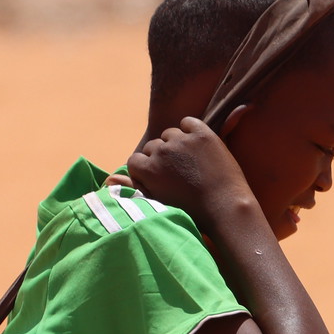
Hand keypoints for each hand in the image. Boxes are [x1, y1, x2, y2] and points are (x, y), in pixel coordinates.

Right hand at [118, 112, 257, 234]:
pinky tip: (198, 146)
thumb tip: (107, 181)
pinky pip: (188, 122)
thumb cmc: (191, 211)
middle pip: (154, 147)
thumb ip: (133, 188)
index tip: (161, 179)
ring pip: (170, 134)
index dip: (147, 169)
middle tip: (179, 173)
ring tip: (191, 162)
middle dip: (162, 158)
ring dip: (176, 144)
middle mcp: (161, 150)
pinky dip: (191, 130)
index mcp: (148, 168)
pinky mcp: (202, 133)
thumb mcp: (157, 201)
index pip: (135, 160)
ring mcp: (182, 140)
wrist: (225, 208)